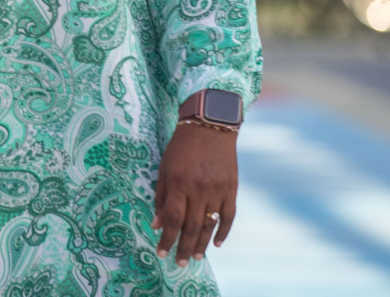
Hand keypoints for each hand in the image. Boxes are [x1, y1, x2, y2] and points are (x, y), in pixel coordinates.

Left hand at [152, 124, 238, 266]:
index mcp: (179, 183)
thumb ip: (161, 195)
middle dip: (183, 247)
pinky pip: (229, 217)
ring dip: (201, 244)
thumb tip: (158, 224)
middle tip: (179, 263)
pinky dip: (223, 232)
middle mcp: (199, 189)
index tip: (161, 252)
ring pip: (209, 225)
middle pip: (191, 226)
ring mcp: (218, 190)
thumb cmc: (181, 146)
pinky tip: (215, 244)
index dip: (167, 239)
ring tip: (194, 258)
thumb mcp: (164, 167)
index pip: (172, 219)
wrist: (210, 125)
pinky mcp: (232, 189)